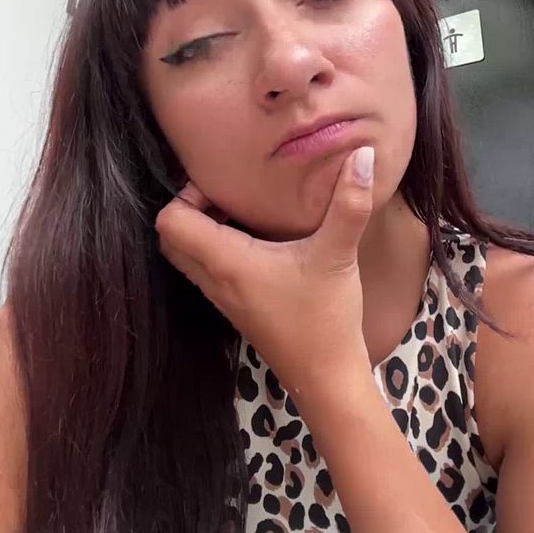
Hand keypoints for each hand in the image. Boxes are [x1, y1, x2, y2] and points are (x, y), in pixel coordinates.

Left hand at [155, 146, 375, 395]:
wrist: (326, 378)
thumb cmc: (326, 317)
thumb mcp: (337, 254)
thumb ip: (349, 203)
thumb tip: (363, 153)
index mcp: (227, 262)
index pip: (170, 222)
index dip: (185, 194)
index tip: (222, 182)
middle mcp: (214, 280)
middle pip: (171, 238)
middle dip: (188, 209)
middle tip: (226, 193)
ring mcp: (221, 298)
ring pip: (186, 256)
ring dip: (200, 230)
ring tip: (239, 209)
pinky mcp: (235, 308)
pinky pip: (206, 271)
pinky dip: (215, 249)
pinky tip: (253, 238)